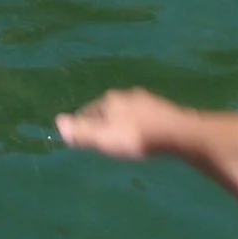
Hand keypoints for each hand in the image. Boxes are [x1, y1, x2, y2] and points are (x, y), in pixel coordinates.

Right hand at [57, 88, 180, 158]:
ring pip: (128, 113)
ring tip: (125, 141)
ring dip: (124, 125)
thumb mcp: (104, 138)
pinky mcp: (164, 110)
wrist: (180, 134)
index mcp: (109, 100)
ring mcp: (147, 101)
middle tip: (104, 143)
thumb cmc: (137, 138)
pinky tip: (145, 137)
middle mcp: (126, 95)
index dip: (83, 127)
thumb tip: (58, 122)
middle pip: (108, 111)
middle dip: (104, 125)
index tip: (84, 142)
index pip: (88, 112)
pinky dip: (141, 127)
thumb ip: (81, 132)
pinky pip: (145, 118)